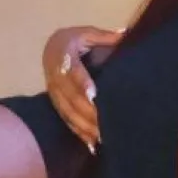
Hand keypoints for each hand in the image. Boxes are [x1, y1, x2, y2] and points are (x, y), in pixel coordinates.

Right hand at [43, 25, 124, 153]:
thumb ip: (106, 37)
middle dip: (87, 112)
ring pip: (67, 111)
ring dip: (84, 126)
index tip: (94, 95)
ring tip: (102, 138)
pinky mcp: (56, 103)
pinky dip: (78, 132)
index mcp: (64, 55)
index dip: (82, 83)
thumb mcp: (88, 33)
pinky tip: (92, 144)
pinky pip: (66, 119)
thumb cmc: (74, 40)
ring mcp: (53, 91)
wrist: (51, 47)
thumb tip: (126, 34)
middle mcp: (55, 76)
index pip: (73, 71)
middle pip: (70, 97)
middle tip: (105, 125)